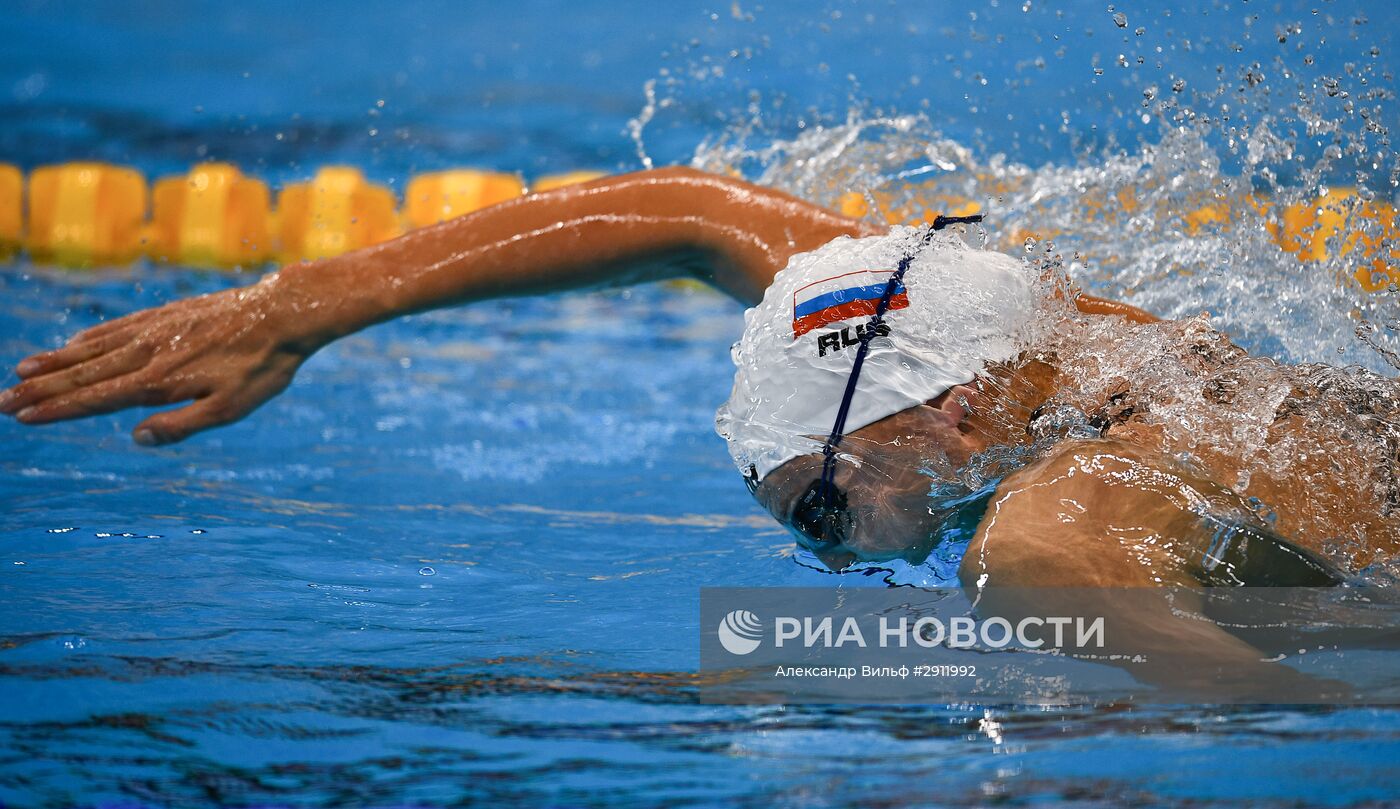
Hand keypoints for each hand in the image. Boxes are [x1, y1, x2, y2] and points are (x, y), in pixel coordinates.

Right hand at [1, 275, 312, 445]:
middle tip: (1, 400)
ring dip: (55, 361)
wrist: (284, 312)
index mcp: (157, 381)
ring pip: (93, 348)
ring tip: (22, 369)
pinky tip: (74, 344)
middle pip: (82, 374)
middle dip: (39, 389)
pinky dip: (89, 338)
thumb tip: (137, 438)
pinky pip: (117, 327)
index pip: (95, 399)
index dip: (57, 409)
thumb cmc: (262, 367)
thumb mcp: (230, 408)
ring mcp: (154, 329)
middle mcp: (146, 352)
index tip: (23, 416)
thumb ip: (181, 425)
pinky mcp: (167, 314)